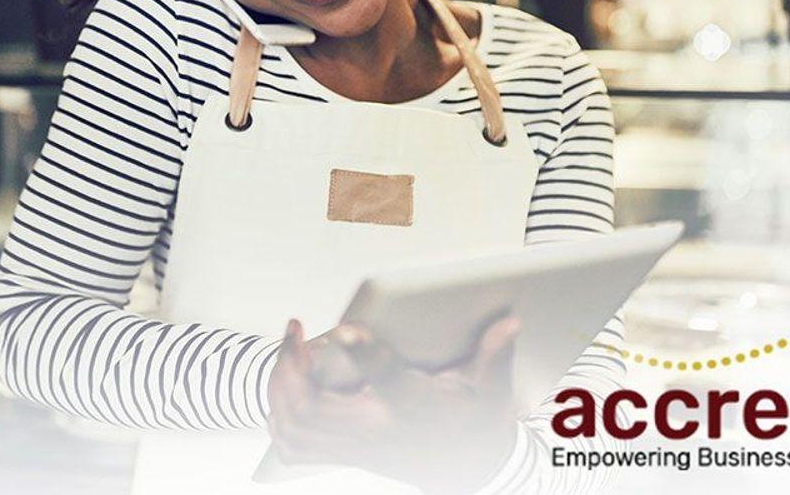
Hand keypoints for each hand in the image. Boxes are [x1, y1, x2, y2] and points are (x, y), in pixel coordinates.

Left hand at [266, 314, 522, 493]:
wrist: (471, 468)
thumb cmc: (477, 421)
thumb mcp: (491, 387)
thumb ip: (494, 353)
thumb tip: (509, 322)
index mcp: (412, 406)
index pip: (386, 378)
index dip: (364, 352)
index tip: (343, 328)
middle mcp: (377, 431)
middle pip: (314, 407)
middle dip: (291, 366)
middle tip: (296, 332)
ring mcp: (356, 447)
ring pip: (296, 426)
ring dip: (281, 387)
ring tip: (288, 352)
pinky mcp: (347, 455)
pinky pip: (294, 445)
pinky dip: (279, 416)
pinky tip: (286, 388)